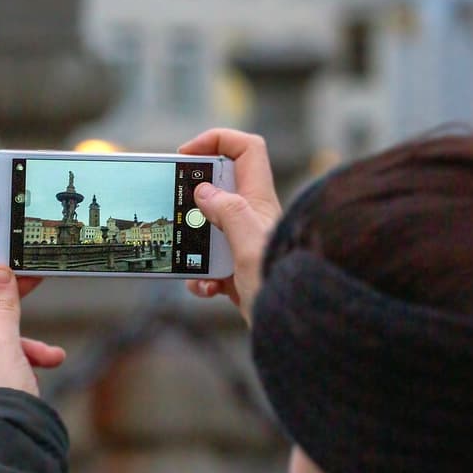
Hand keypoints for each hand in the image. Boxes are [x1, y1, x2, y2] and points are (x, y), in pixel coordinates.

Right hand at [179, 129, 281, 325]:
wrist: (295, 331)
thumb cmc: (280, 284)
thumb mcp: (247, 242)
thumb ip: (226, 210)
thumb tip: (204, 191)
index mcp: (260, 201)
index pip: (247, 149)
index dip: (218, 140)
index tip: (187, 154)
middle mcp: (254, 218)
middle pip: (221, 187)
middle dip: (194, 198)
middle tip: (177, 208)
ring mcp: (246, 244)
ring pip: (210, 229)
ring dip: (194, 245)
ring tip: (191, 261)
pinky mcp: (239, 271)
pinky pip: (210, 265)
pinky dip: (201, 277)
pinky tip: (207, 289)